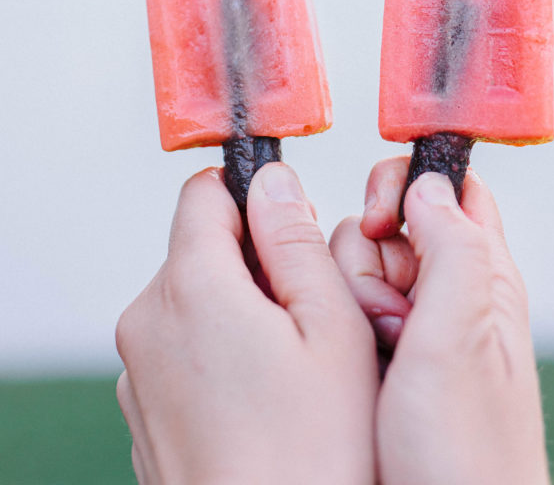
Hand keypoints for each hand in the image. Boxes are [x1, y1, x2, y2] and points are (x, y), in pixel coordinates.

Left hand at [116, 163, 377, 484]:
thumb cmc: (314, 457)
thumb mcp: (331, 327)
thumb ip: (296, 239)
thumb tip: (274, 180)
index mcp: (190, 287)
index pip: (205, 192)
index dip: (255, 198)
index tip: (292, 229)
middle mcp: (147, 322)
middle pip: (201, 247)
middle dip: (255, 262)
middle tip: (310, 316)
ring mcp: (138, 372)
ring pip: (194, 299)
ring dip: (239, 310)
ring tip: (292, 369)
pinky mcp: (142, 411)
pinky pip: (181, 350)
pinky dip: (218, 355)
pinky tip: (263, 404)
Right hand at [330, 158, 549, 484]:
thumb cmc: (467, 456)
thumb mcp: (460, 340)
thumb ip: (453, 248)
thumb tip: (428, 183)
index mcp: (482, 276)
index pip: (449, 188)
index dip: (407, 187)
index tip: (376, 224)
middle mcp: (450, 296)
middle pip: (388, 228)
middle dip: (368, 260)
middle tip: (387, 319)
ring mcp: (415, 332)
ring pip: (356, 270)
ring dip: (351, 302)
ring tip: (376, 355)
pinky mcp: (385, 362)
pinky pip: (345, 315)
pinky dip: (340, 329)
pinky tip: (357, 369)